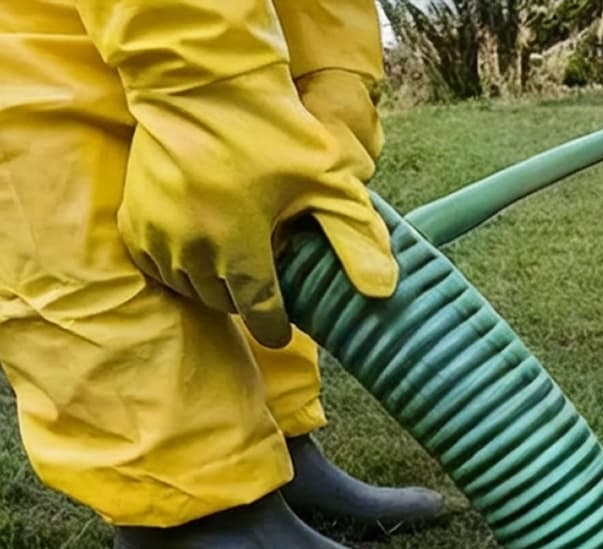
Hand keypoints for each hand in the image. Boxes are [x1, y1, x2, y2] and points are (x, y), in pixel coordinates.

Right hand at [117, 64, 397, 347]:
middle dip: (247, 300)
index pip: (259, 312)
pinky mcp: (134, 214)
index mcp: (238, 246)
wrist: (198, 79)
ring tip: (239, 264)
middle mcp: (190, 248)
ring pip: (188, 287)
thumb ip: (356, 236)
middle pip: (222, 301)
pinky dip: (179, 268)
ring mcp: (156, 232)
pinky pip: (154, 264)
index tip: (284, 329)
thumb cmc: (269, 127)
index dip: (275, 326)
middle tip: (269, 282)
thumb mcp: (328, 178)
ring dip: (214, 285)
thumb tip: (383, 290)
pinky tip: (203, 252)